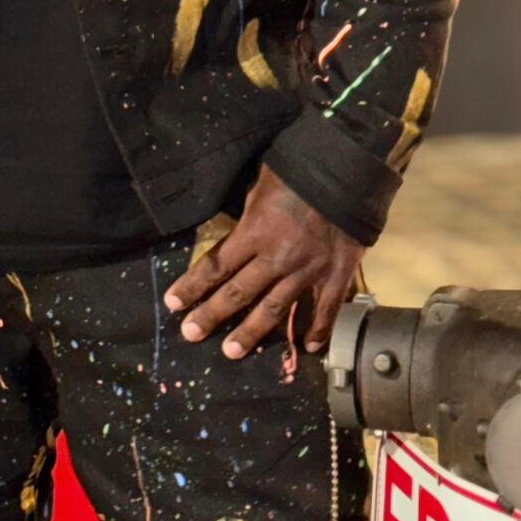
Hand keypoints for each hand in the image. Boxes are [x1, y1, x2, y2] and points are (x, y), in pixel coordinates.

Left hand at [163, 165, 364, 360]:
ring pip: (275, 308)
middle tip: (191, 334)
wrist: (348, 168)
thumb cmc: (301, 168)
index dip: (192, 286)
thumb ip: (249, 212)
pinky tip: (307, 348)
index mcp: (255, 231)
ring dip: (252, 332)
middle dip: (211, 315)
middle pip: (239, 293)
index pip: (216, 265)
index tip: (173, 303)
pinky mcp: (337, 273)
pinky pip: (326, 309)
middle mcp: (277, 257)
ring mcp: (308, 270)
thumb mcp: (262, 183)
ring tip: (232, 352)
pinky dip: (318, 330)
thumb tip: (239, 228)